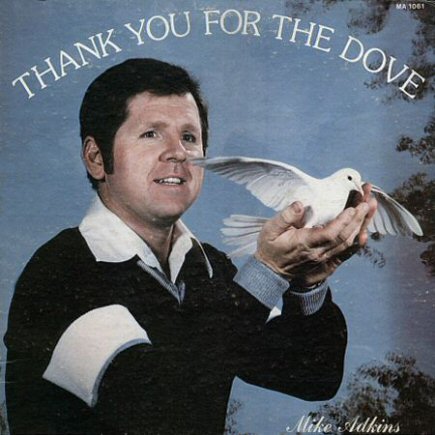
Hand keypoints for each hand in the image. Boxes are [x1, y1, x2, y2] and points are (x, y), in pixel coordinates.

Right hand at [254, 191, 376, 286]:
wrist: (270, 271)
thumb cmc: (270, 248)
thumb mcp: (270, 230)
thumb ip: (285, 217)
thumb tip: (298, 205)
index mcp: (305, 244)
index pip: (330, 234)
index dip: (343, 221)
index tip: (353, 208)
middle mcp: (318, 253)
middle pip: (344, 237)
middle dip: (359, 219)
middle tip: (368, 201)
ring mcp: (324, 257)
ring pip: (348, 243)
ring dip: (361, 225)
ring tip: (370, 208)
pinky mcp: (327, 259)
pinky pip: (346, 250)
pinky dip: (358, 240)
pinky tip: (364, 229)